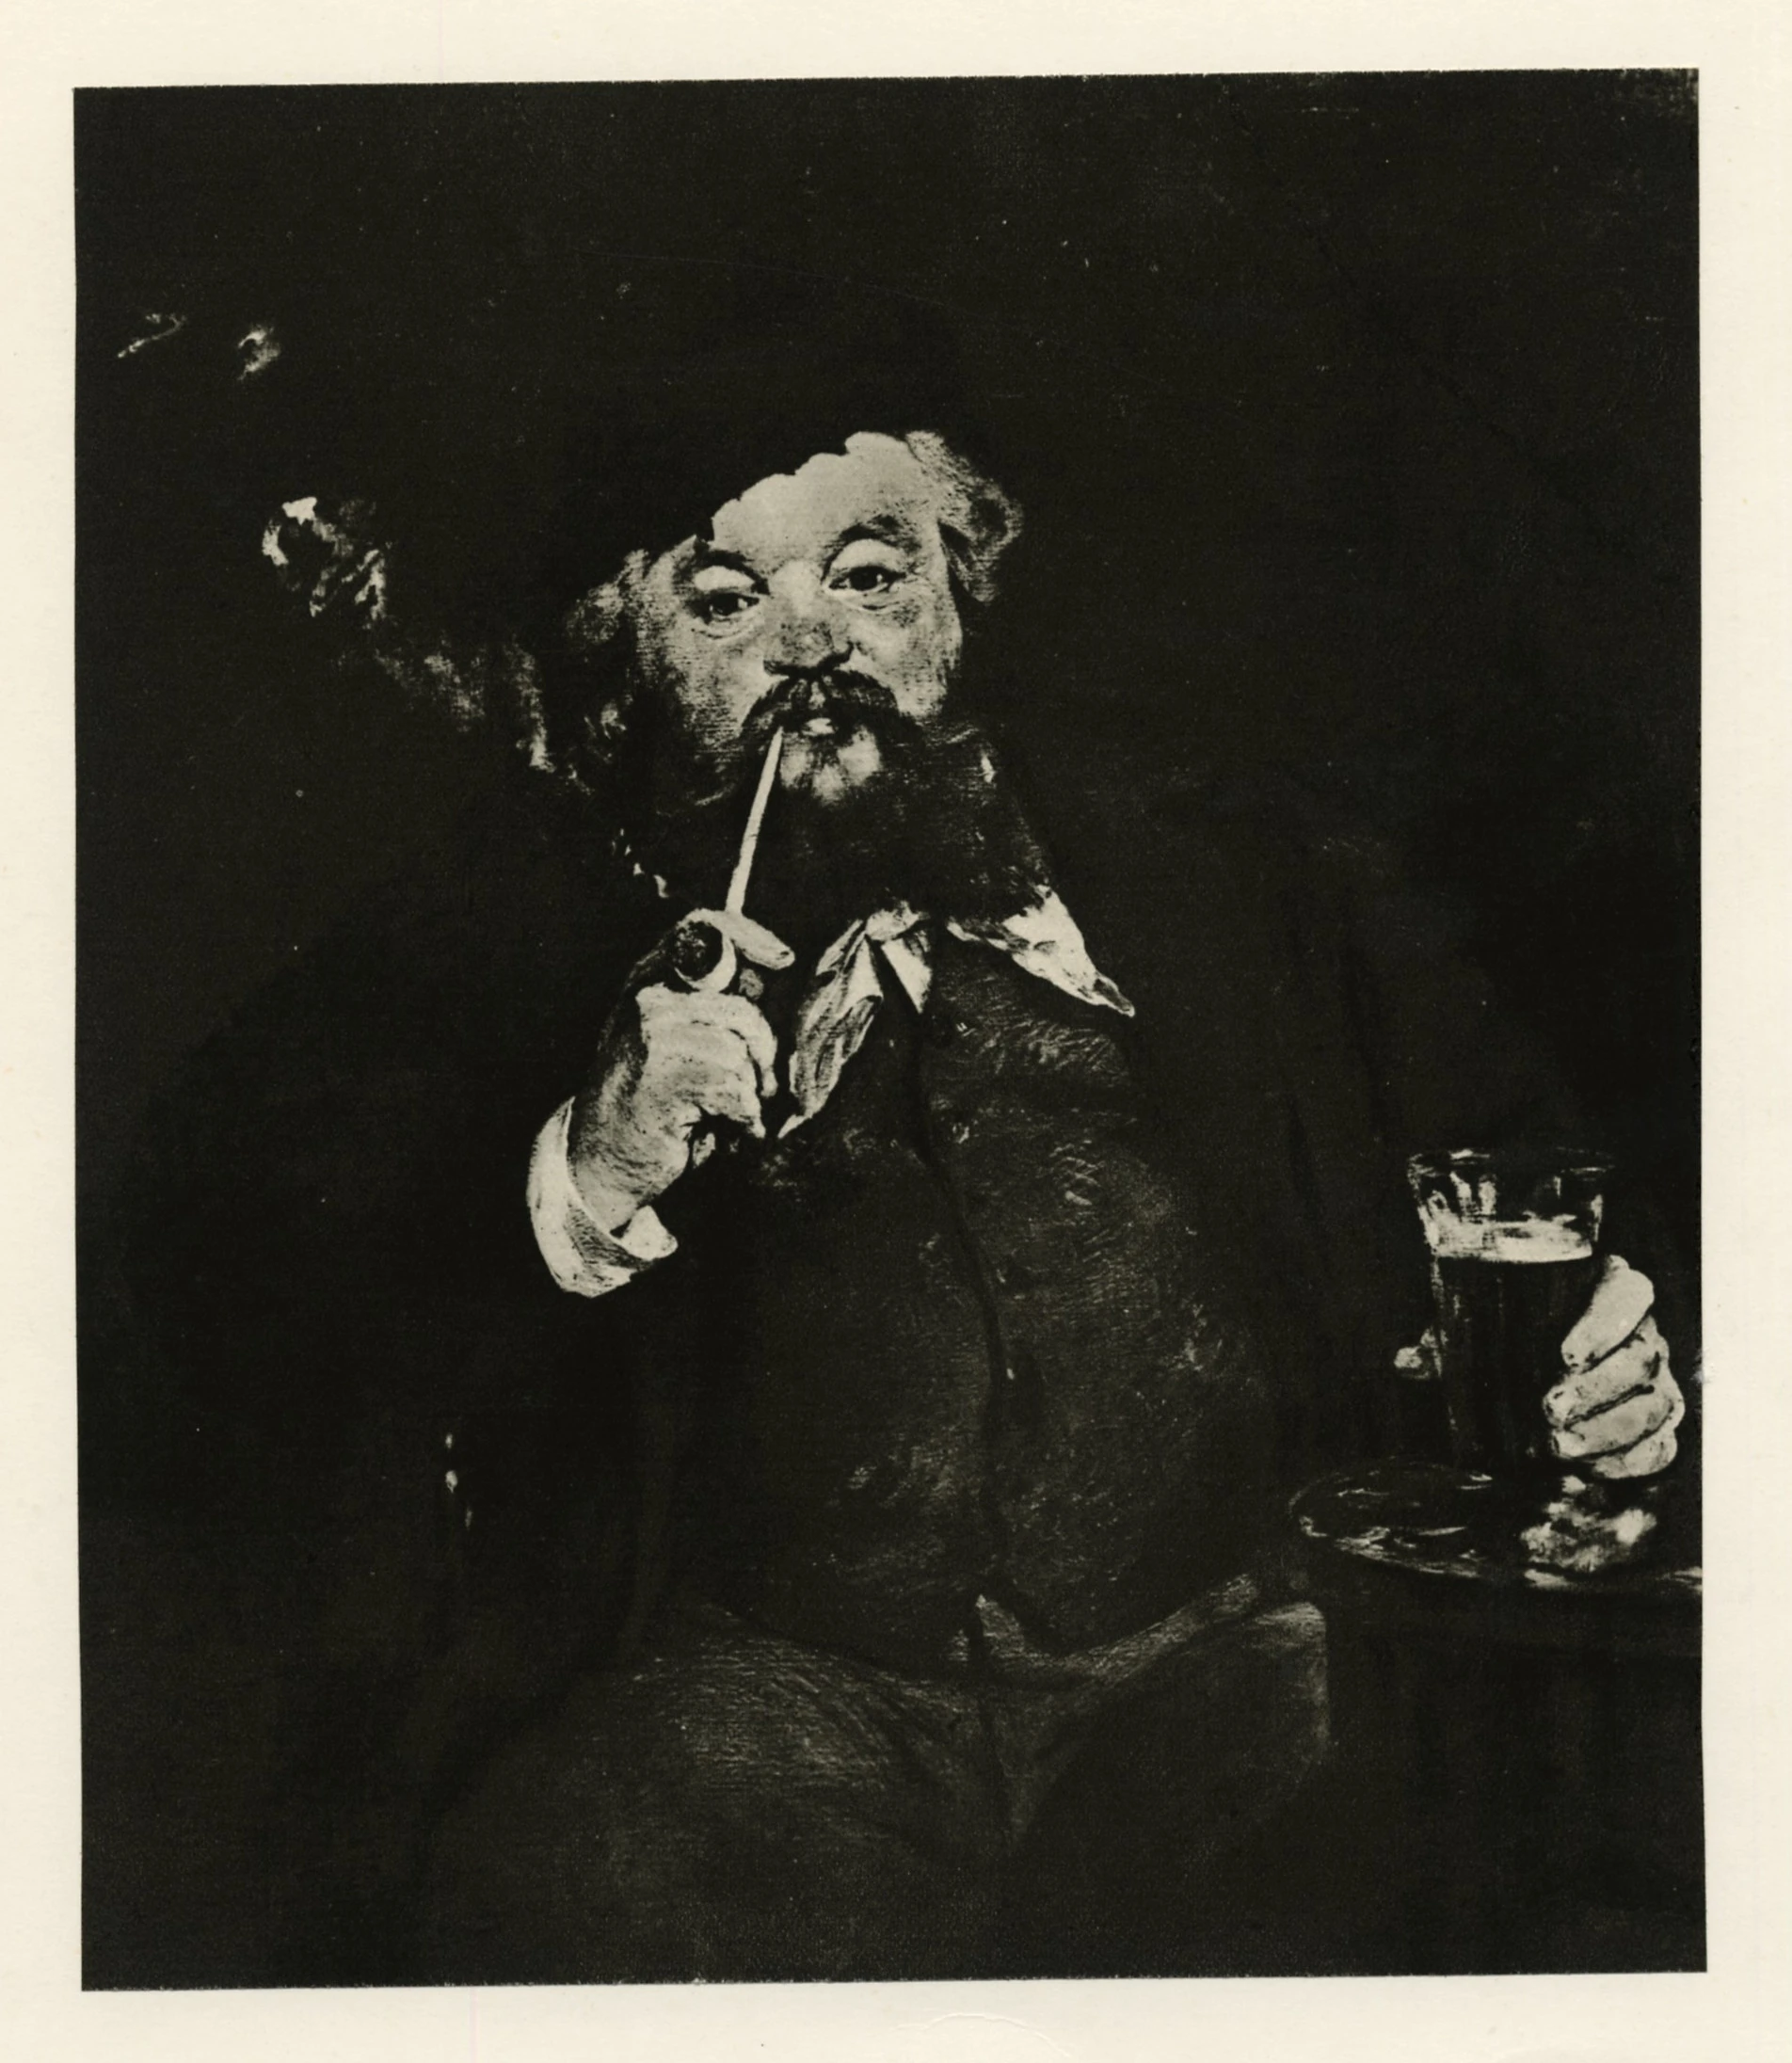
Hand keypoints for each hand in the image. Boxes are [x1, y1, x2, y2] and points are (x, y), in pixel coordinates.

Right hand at [568, 911, 792, 1231]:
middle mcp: (647, 1000)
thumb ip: (714, 1004)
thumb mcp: (675, 1038)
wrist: (599, 1158)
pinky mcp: (662, 1078)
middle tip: (761, 1087)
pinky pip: (735, 1089)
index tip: (783, 959)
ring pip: (740, 1055)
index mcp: (648, 981)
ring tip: (734, 1116)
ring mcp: (651, 1037)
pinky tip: (733, 1134)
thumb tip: (770, 974)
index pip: (702, 928)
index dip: (749, 936)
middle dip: (764, 1055)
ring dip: (750, 1095)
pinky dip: (745, 1119)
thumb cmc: (649, 1099)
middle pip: (742, 1010)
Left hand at [1394, 1253, 1685, 1478]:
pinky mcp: (1658, 1427)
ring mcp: (1657, 1382)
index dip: (1605, 1321)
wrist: (1539, 1380)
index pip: (1628, 1292)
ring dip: (1609, 1430)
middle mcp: (1644, 1333)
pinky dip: (1629, 1461)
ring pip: (1655, 1404)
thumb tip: (1406, 1361)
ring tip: (1560, 1447)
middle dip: (1597, 1388)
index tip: (1563, 1354)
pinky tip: (1591, 1469)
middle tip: (1549, 1410)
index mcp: (1609, 1290)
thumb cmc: (1510, 1340)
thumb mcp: (1480, 1332)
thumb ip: (1448, 1342)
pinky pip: (1661, 1447)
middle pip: (1641, 1356)